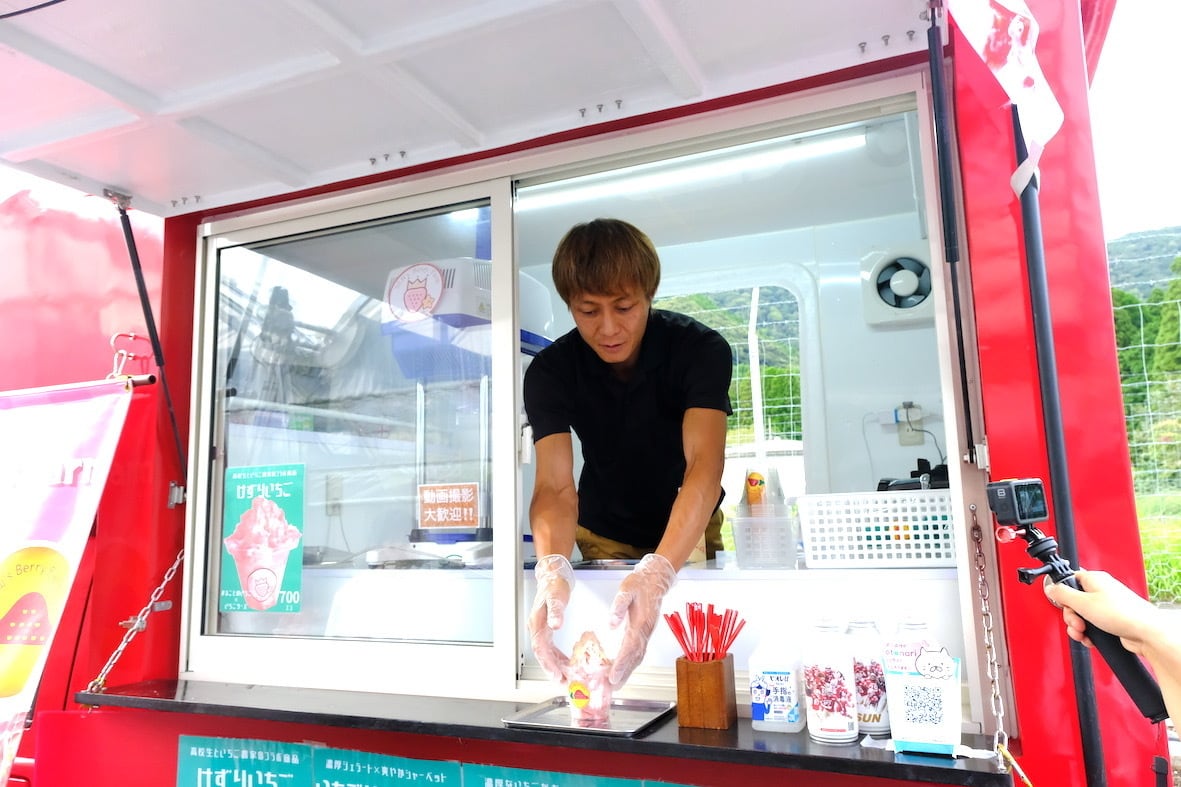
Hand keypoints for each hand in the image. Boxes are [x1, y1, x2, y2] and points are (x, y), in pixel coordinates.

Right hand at [530, 554, 574, 682]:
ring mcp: (540, 629)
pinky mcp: (546, 629)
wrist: (552, 576)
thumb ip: (556, 611)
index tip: (557, 674)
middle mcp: (537, 628)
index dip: (548, 663)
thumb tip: (555, 625)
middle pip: (542, 655)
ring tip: (565, 679)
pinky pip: (550, 648)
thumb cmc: (554, 586)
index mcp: (538, 623)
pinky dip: (557, 658)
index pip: (540, 648)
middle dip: (551, 670)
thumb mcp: (557, 596)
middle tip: (563, 683)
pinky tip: (565, 664)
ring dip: (554, 667)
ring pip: (545, 653)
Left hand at [607, 553, 677, 686]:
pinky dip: (631, 663)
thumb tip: (611, 623)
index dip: (621, 663)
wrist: (656, 579)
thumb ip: (619, 606)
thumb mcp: (626, 590)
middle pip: (635, 657)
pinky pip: (639, 651)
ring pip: (638, 657)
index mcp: (640, 622)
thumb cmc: (640, 583)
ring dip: (628, 671)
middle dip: (624, 673)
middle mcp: (645, 631)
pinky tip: (624, 669)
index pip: (630, 648)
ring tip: (617, 684)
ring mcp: (647, 633)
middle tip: (613, 687)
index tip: (613, 676)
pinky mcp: (645, 632)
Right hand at [1044, 570, 1162, 655]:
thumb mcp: (1083, 603)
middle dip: (1071, 616)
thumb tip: (1050, 588)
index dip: (1062, 594)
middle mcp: (1100, 591)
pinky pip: (1092, 625)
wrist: (1146, 633)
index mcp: (1094, 579)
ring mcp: (1106, 606)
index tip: (1062, 604)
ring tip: (1084, 633)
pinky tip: (1091, 638)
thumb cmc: (1122, 614)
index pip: (1069, 580)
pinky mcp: (1111, 620)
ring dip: (1078, 627)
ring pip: (1082, 616)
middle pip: (1073, 602)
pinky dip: (1089, 633)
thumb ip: (1063, 594)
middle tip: (1077, 623)